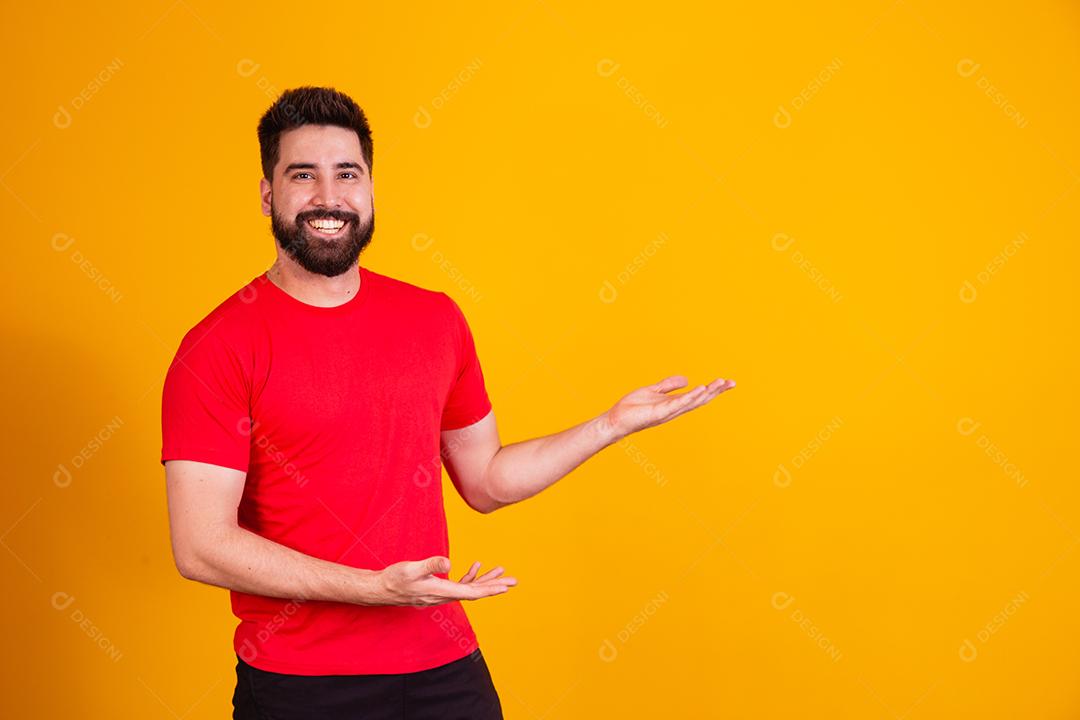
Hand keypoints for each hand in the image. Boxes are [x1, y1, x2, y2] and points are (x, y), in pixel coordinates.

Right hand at [376, 556, 516, 606]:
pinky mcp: (437, 589)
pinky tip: (476, 566)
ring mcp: (441, 593)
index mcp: (441, 590)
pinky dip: (469, 577)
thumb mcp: (411, 568)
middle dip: (495, 585)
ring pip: (469, 588)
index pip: (471, 592)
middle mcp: (444, 595)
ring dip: (485, 580)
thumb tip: (449, 563)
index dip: (489, 589)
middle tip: (514, 581)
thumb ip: (430, 564)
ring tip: (501, 572)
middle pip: (475, 591)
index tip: (505, 587)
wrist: (381, 589)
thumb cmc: (395, 579)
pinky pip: (458, 585)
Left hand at [603, 375, 735, 440]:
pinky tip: (701, 389)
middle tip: (732, 383)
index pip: (698, 396)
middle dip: (716, 391)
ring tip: (720, 383)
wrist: (616, 420)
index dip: (713, 389)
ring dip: (707, 393)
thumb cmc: (632, 408)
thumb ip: (669, 385)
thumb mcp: (653, 390)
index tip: (727, 382)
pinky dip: (690, 396)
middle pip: (700, 399)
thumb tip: (687, 379)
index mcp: (674, 403)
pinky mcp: (659, 412)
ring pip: (693, 401)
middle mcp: (675, 409)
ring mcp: (668, 412)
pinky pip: (678, 404)